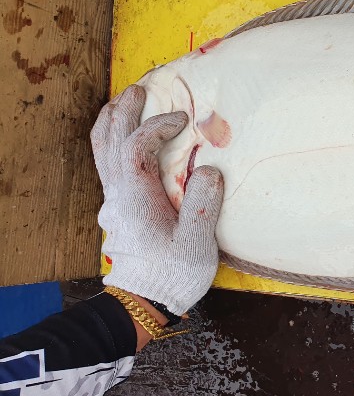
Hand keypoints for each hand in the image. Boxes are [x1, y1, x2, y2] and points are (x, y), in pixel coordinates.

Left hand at [92, 85, 223, 316]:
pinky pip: (108, 167)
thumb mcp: (196, 241)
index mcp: (137, 197)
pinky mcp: (117, 212)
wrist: (142, 304)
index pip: (137, 146)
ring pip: (102, 154)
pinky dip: (113, 144)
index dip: (157, 125)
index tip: (182, 120)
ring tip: (123, 106)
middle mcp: (119, 194)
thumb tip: (210, 170)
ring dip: (111, 125)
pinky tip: (128, 144)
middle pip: (109, 142)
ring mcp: (114, 203)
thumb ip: (203, 203)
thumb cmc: (172, 274)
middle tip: (139, 90)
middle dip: (122, 111)